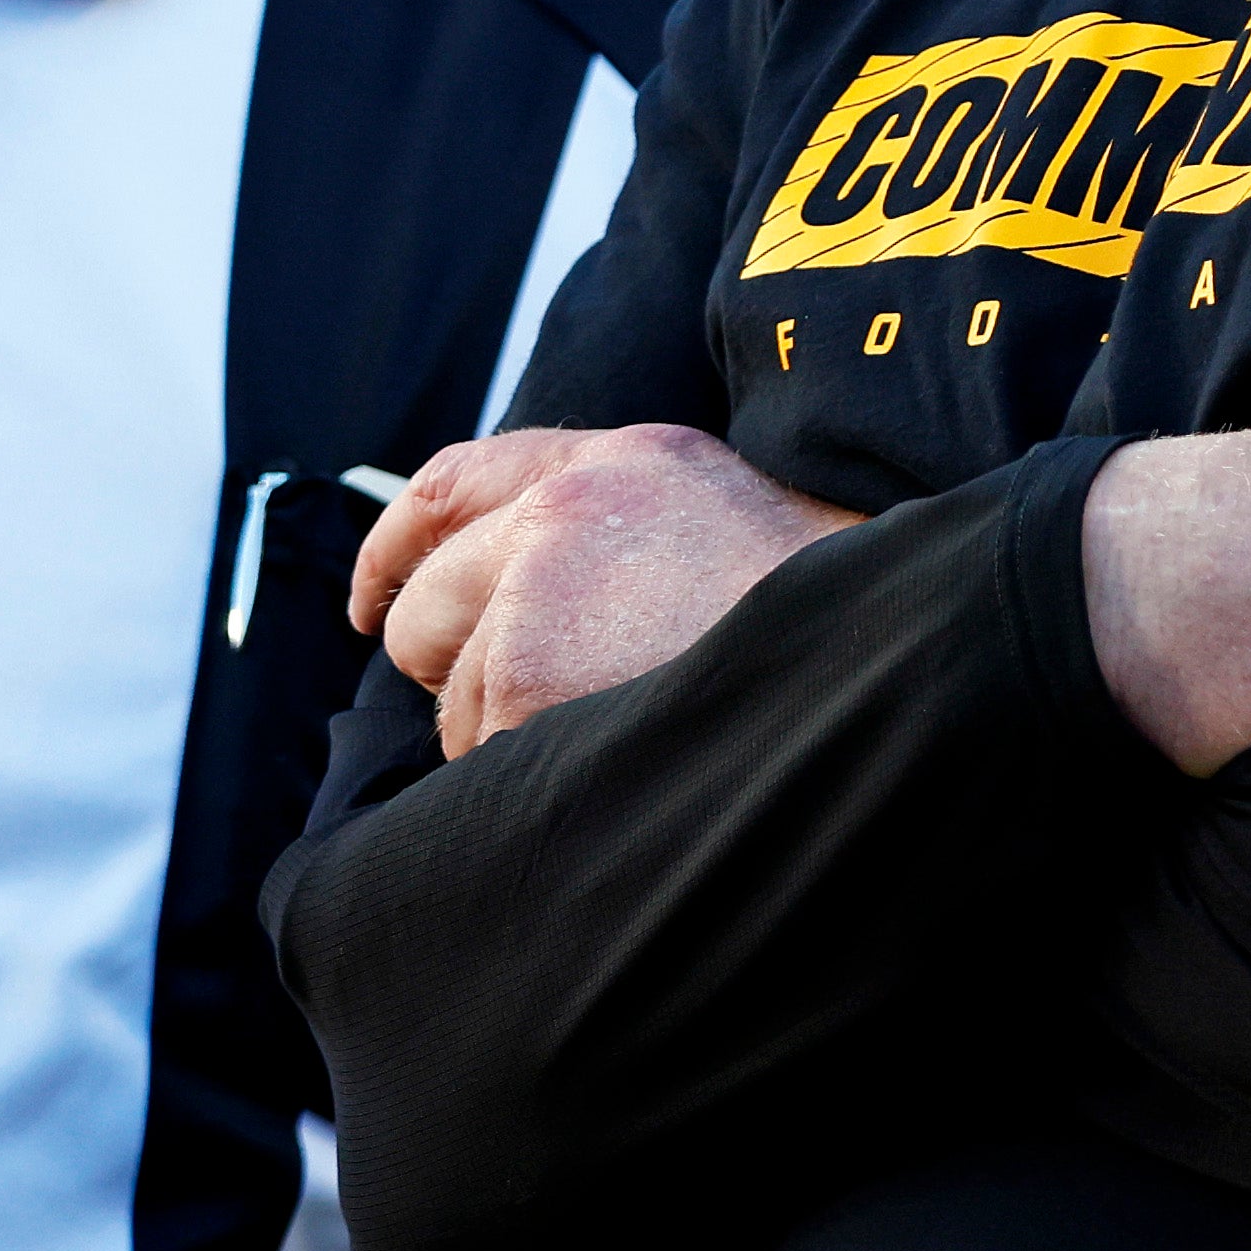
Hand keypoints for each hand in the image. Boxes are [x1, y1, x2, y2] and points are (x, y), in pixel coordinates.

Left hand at [352, 425, 860, 760]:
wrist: (878, 659)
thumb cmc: (805, 604)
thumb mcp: (708, 511)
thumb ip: (603, 516)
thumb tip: (499, 583)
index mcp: (602, 467)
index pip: (448, 488)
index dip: (393, 552)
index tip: (371, 605)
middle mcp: (555, 520)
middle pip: (424, 611)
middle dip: (453, 671)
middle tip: (528, 709)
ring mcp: (536, 604)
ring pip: (454, 703)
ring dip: (510, 738)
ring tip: (616, 738)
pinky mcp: (529, 688)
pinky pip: (484, 759)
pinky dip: (530, 783)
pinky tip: (609, 770)